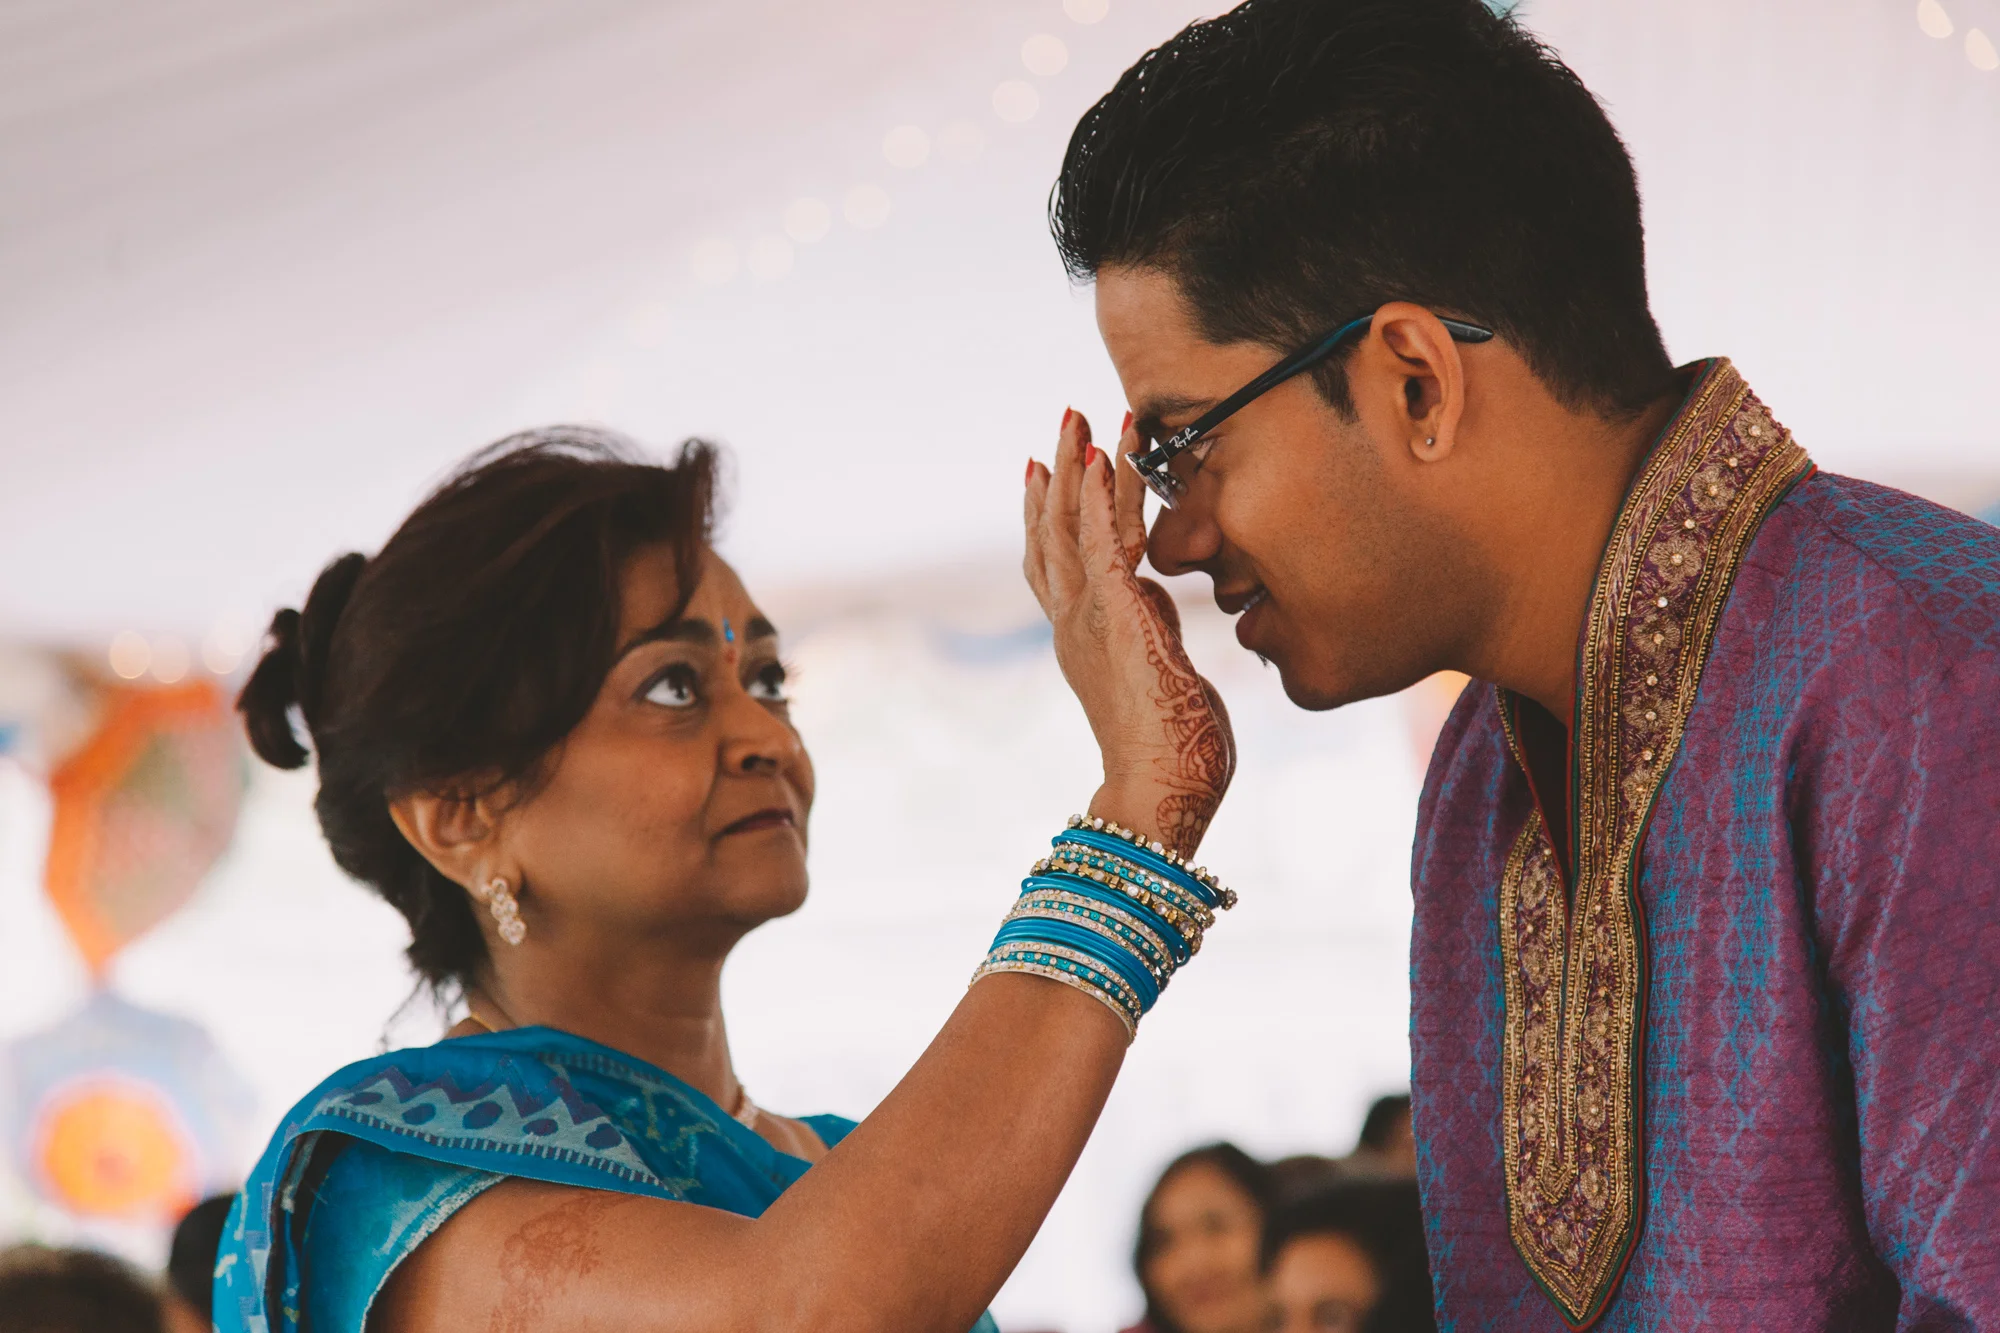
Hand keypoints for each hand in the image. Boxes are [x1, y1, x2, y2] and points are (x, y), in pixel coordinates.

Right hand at [1023, 408, 1234, 855]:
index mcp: (1083, 636)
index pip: (1055, 560)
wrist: (1161, 791)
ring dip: (1077, 464)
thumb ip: (1154, 633)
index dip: (1049, 512)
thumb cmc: (1175, 753)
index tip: (1047, 470)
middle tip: (1064, 421)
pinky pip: (1106, 538)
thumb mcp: (1164, 673)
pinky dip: (1104, 492)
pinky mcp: (1116, 613)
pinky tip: (1106, 454)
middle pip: (1052, 530)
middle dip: (1059, 472)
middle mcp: (1073, 621)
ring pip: (1071, 524)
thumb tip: (1157, 601)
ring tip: (1079, 416)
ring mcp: (1088, 616)